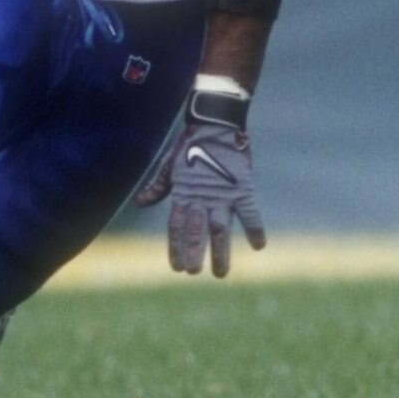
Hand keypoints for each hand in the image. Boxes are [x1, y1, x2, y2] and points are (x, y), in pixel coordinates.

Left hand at [132, 86, 264, 276]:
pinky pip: (250, 212)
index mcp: (183, 194)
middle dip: (194, 254)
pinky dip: (255, 228)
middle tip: (193, 273)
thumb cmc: (190, 145)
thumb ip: (158, 187)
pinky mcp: (242, 188)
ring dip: (220, 252)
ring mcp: (222, 194)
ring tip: (220, 273)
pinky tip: (258, 246)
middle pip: (196, 232)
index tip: (176, 267)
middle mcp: (201, 198)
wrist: (215, 124)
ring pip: (220, 229)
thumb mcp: (170, 166)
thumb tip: (139, 202)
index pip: (177, 227)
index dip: (176, 247)